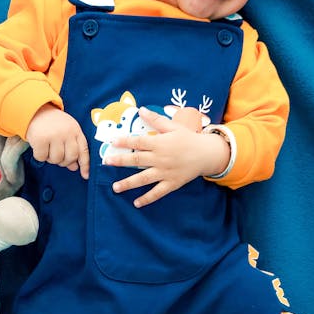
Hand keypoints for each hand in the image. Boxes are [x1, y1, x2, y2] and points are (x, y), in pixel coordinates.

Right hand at [26, 104, 89, 178]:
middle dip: (63, 161)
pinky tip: (39, 147)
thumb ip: (72, 148)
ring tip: (48, 148)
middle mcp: (67, 133)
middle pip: (70, 158)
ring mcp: (54, 136)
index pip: (84, 150)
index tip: (85, 175)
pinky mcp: (41, 139)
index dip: (85, 164)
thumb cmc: (53, 124)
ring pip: (56, 159)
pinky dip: (40, 156)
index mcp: (76, 131)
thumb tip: (74, 167)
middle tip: (56, 154)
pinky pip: (42, 157)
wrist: (36, 110)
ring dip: (51, 158)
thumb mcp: (67, 132)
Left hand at [106, 107, 229, 207]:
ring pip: (144, 179)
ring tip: (115, 187)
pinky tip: (136, 203)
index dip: (125, 141)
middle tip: (106, 163)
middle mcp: (160, 158)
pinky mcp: (171, 183)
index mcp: (160, 143)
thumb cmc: (188, 138)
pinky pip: (157, 192)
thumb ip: (156, 120)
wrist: (207, 154)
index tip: (112, 142)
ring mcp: (165, 172)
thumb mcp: (173, 126)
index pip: (138, 142)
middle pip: (137, 161)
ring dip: (128, 183)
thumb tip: (141, 110)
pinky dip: (147, 198)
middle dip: (120, 161)